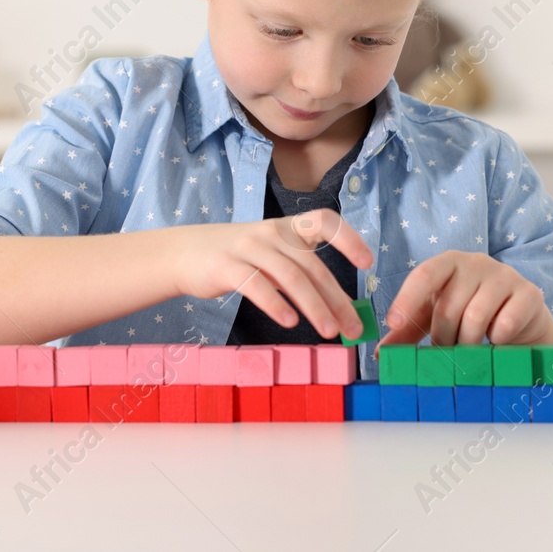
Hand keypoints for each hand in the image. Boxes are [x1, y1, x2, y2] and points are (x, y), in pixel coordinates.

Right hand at [168, 209, 373, 339]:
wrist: (184, 253)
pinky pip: (256, 285)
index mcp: (286, 227)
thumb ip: (301, 272)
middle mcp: (271, 233)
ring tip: (329, 332)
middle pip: (312, 265)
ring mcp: (248, 247)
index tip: (368, 262)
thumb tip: (342, 308)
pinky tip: (290, 322)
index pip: (324, 221)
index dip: (348, 238)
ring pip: (290, 276)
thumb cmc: (238, 258)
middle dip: (337, 299)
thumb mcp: (271, 255)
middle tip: (354, 328)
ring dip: (314, 306)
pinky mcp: (226, 266)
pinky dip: (276, 305)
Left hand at [379, 250, 552, 346]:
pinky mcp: (530, 293)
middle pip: (448, 306)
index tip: (392, 323)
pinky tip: (497, 341)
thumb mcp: (437, 319)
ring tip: (469, 349)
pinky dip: (496, 341)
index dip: (406, 299)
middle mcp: (476, 262)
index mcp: (449, 262)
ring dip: (467, 343)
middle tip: (446, 350)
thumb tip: (381, 354)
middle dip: (442, 337)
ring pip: (475, 318)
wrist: (521, 322)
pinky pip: (504, 324)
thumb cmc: (471, 315)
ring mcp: (505, 275)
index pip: (423, 275)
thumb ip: (409, 331)